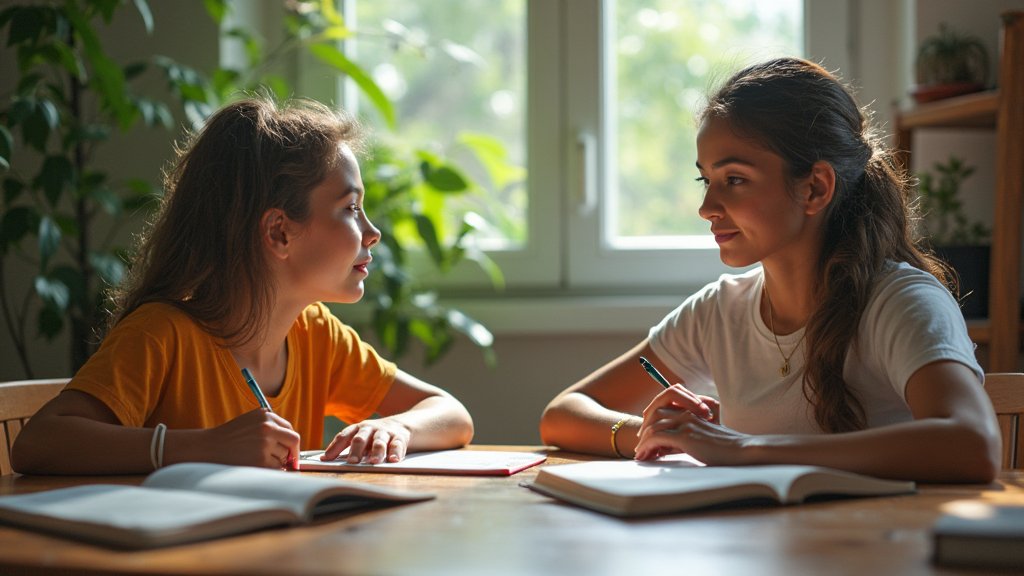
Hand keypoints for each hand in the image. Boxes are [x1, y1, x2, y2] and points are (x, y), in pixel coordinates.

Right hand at [204, 409, 300, 468]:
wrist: (209, 447)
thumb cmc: (230, 437)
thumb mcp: (250, 422)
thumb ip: (270, 426)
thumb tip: (292, 444)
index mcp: (265, 415)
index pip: (289, 428)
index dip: (291, 441)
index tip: (292, 449)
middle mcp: (267, 427)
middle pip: (293, 441)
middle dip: (293, 452)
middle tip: (291, 461)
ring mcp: (265, 444)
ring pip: (284, 456)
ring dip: (277, 461)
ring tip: (257, 459)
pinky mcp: (261, 460)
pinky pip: (276, 467)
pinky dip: (271, 469)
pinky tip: (256, 465)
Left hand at [322, 418, 411, 463]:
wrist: (402, 424)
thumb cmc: (375, 436)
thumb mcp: (362, 438)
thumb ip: (348, 448)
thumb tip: (326, 460)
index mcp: (358, 429)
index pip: (343, 436)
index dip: (334, 447)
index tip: (325, 459)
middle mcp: (370, 428)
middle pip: (360, 438)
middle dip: (355, 450)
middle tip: (352, 462)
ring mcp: (385, 432)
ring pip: (379, 441)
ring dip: (376, 451)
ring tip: (374, 462)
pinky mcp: (400, 437)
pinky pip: (397, 444)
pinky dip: (395, 452)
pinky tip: (393, 460)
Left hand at [635, 387, 750, 463]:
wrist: (743, 451)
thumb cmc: (727, 450)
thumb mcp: (703, 441)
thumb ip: (686, 440)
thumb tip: (667, 448)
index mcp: (692, 414)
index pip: (665, 413)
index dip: (653, 426)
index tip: (648, 442)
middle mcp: (687, 415)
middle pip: (655, 416)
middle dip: (645, 432)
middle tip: (641, 449)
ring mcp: (685, 424)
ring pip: (653, 427)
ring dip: (643, 442)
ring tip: (640, 456)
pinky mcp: (685, 436)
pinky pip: (656, 438)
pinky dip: (647, 447)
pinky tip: (644, 457)